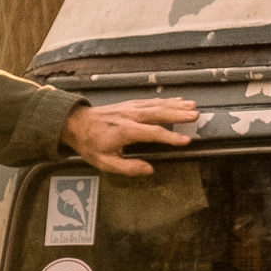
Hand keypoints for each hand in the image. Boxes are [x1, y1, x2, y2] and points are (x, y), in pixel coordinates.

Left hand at [63, 96, 201, 175]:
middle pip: (159, 113)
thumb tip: (149, 169)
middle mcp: (130, 116)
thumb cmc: (90, 144)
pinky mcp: (130, 104)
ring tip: (192, 106)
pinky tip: (177, 100)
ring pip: (157, 104)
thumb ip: (128, 167)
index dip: (170, 137)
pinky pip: (151, 101)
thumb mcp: (105, 162)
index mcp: (125, 130)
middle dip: (178, 114)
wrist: (74, 123)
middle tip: (195, 115)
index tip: (186, 141)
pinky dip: (166, 100)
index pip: (153, 133)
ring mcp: (130, 108)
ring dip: (176, 105)